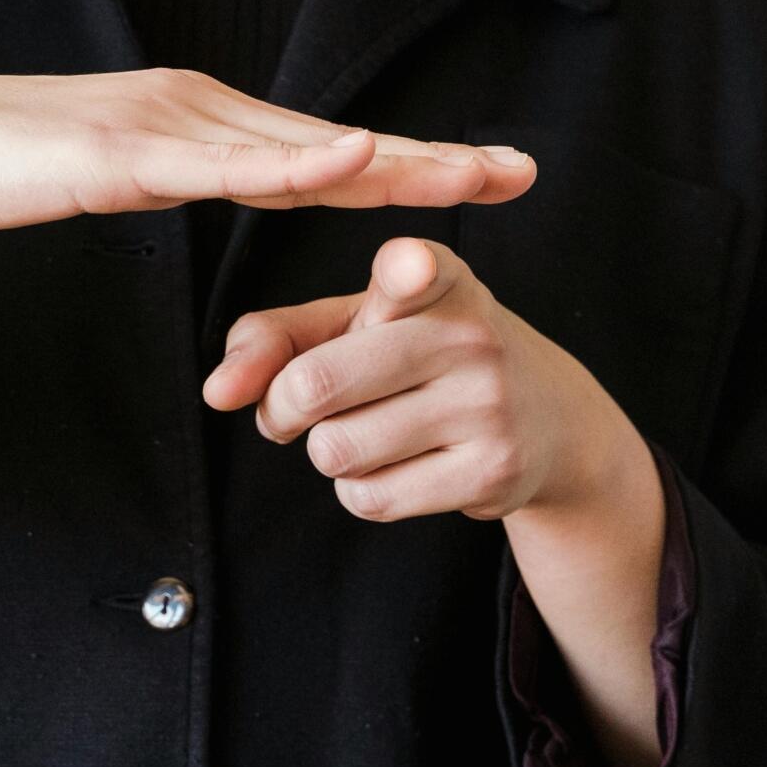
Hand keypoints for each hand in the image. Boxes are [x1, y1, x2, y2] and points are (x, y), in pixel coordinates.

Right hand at [0, 64, 535, 235]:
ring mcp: (158, 126)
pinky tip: (353, 160)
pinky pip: (220, 165)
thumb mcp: (94, 176)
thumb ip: (158, 178)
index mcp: (191, 122)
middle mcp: (191, 110)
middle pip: (331, 143)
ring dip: (391, 159)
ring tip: (471, 173)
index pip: (316, 151)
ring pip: (296, 149)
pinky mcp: (116, 154)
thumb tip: (202, 191)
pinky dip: (294, 164)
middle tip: (522, 170)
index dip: (403, 162)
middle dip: (430, 159)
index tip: (480, 176)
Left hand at [202, 235, 621, 523]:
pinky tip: (399, 464)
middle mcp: (469, 333)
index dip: (403, 272)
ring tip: (367, 430)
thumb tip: (217, 392)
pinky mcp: (492, 472)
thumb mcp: (356, 325)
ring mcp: (487, 406)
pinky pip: (370, 497)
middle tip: (295, 409)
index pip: (413, 270)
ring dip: (329, 451)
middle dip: (282, 409)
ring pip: (336, 450)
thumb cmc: (422, 358)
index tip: (408, 269)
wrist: (549, 422)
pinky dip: (361, 490)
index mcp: (435, 278)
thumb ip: (274, 339)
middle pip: (315, 385)